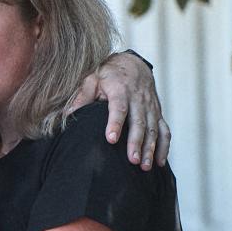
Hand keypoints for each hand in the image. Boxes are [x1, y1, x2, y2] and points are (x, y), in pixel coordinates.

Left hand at [67, 50, 168, 168]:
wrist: (133, 64)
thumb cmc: (108, 74)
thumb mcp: (92, 79)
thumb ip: (82, 96)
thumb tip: (67, 115)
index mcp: (120, 89)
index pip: (118, 107)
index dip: (115, 123)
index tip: (110, 139)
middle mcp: (138, 98)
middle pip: (138, 122)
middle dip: (136, 142)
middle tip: (132, 161)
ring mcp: (150, 107)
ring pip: (153, 128)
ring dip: (150, 148)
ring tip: (144, 166)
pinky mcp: (157, 113)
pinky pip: (164, 130)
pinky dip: (164, 146)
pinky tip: (159, 162)